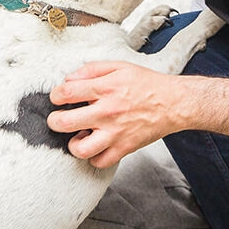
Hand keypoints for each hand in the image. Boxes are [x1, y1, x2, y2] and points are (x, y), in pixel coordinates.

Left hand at [48, 60, 183, 168]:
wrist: (174, 103)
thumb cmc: (147, 85)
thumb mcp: (119, 67)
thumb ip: (91, 69)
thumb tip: (68, 78)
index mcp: (105, 88)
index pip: (65, 93)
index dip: (55, 96)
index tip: (59, 98)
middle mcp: (107, 112)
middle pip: (63, 122)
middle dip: (54, 121)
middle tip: (59, 119)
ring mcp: (115, 133)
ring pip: (79, 149)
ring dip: (73, 144)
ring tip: (78, 136)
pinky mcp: (124, 148)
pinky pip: (99, 162)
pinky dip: (94, 157)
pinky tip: (96, 145)